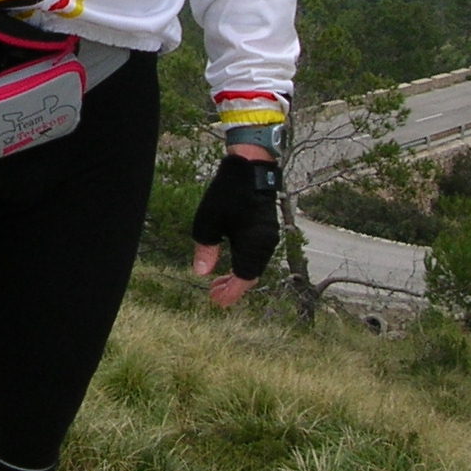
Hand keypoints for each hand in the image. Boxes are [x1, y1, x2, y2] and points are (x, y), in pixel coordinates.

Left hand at [190, 148, 281, 307]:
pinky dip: (244, 263)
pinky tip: (231, 264)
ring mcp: (269, 237)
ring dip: (238, 276)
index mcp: (253, 245)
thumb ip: (205, 250)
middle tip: (214, 295)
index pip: (243, 279)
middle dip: (233, 287)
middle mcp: (266, 244)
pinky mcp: (268, 230)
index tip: (216, 302)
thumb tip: (201, 274)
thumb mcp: (208, 223)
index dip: (230, 293)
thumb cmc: (227, 194)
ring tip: (218, 282)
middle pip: (250, 275)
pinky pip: (257, 255)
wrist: (249, 169)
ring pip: (255, 266)